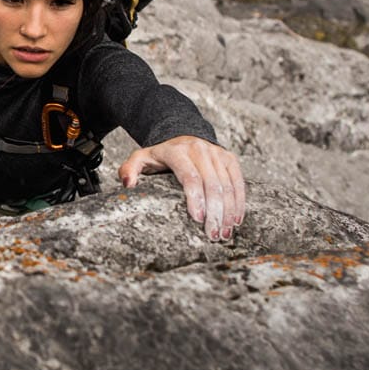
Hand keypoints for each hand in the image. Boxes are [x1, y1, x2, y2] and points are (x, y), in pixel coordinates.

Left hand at [118, 136, 245, 241]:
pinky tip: (237, 219)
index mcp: (176, 152)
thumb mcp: (141, 158)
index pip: (190, 177)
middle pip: (212, 184)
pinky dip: (239, 201)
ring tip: (225, 233)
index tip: (198, 219)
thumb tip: (129, 184)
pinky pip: (238, 181)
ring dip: (229, 211)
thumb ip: (129, 169)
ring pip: (227, 185)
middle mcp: (199, 150)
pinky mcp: (229, 158)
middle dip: (215, 212)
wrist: (182, 134)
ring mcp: (216, 153)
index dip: (196, 198)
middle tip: (213, 235)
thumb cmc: (161, 155)